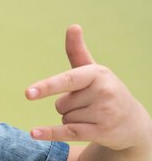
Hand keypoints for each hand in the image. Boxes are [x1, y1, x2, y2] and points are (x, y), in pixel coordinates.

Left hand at [25, 24, 150, 150]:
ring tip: (92, 117)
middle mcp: (103, 92)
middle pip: (60, 104)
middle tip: (88, 106)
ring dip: (71, 120)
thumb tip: (73, 26)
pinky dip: (50, 133)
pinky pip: (68, 132)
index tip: (27, 93)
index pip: (67, 80)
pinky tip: (34, 133)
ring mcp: (104, 113)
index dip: (46, 87)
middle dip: (67, 107)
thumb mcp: (94, 72)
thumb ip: (78, 53)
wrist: (133, 124)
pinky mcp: (101, 132)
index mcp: (97, 74)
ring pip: (65, 118)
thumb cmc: (106, 93)